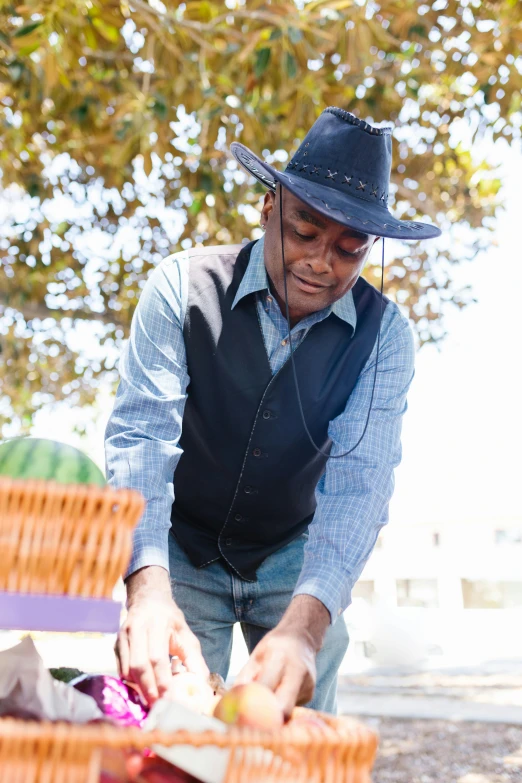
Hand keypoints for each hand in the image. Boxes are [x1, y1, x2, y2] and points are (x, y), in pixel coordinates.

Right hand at [115, 566, 208, 704]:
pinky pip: (120, 669)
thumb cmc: (170, 621)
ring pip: (127, 669)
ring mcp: (123, 635)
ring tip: (152, 701)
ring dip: (139, 688)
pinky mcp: (115, 643)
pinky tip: (142, 689)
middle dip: (149, 689)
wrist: (148, 600)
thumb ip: (194, 659)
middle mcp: (137, 628)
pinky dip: (131, 682)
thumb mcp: (186, 634)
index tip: (170, 699)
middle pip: (139, 665)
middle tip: (159, 707)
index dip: (162, 680)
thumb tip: (201, 684)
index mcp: (157, 624)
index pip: (157, 657)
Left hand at [236, 595, 329, 718]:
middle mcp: (298, 673)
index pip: (266, 687)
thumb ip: (245, 678)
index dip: (253, 703)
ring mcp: (307, 685)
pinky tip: (278, 695)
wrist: (301, 638)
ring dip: (273, 714)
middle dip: (267, 721)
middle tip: (251, 726)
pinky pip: (291, 707)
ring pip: (287, 711)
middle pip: (283, 709)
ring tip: (262, 704)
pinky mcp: (309, 695)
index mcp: (280, 658)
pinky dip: (280, 707)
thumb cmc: (274, 646)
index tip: (240, 714)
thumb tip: (231, 702)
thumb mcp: (256, 656)